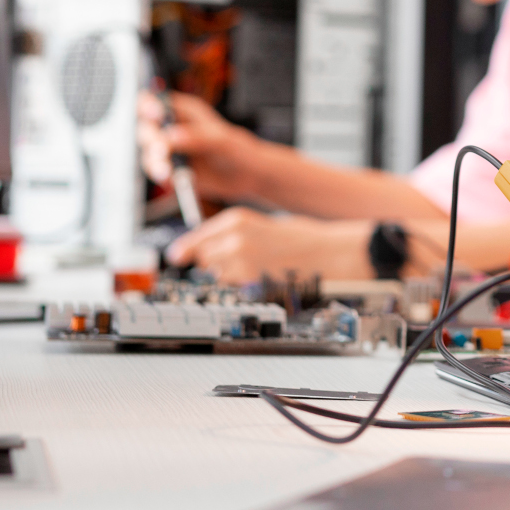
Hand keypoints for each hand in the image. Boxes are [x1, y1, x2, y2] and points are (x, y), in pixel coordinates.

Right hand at [138, 91, 265, 204]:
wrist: (245, 177)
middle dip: (150, 139)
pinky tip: (171, 181)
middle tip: (161, 151)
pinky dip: (161, 176)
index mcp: (183, 110)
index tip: (155, 115)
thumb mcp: (221, 140)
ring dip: (154, 162)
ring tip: (166, 172)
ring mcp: (168, 149)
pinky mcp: (169, 169)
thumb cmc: (237, 149)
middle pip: (146, 128)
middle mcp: (171, 127)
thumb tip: (171, 137)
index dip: (148, 105)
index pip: (154, 101)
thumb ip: (196, 137)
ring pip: (148, 152)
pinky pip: (156, 171)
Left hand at [164, 207, 370, 283]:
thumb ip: (236, 232)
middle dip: (210, 263)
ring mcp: (240, 264)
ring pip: (216, 276)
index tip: (178, 257)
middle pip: (201, 258)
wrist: (331, 253)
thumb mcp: (265, 224)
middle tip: (230, 265)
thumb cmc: (307, 237)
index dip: (185, 249)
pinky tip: (259, 281)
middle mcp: (233, 239)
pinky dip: (240, 288)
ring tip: (252, 272)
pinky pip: (234, 290)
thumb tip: (213, 245)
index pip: (195, 238)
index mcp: (236, 219)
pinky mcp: (251, 285)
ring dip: (226, 277)